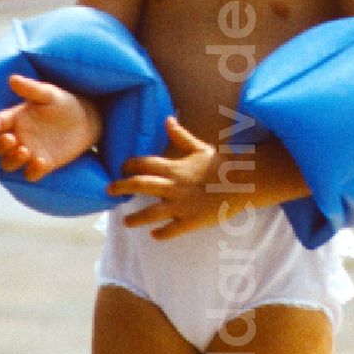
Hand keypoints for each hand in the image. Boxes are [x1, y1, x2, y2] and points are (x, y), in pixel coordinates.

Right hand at [0, 73, 101, 182]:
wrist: (86, 120)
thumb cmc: (63, 103)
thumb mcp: (49, 94)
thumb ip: (31, 89)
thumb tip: (13, 79)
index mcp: (14, 118)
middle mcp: (18, 137)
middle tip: (12, 139)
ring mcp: (29, 152)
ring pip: (8, 164)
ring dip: (12, 160)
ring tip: (25, 150)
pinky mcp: (44, 164)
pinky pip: (30, 175)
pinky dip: (32, 171)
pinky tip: (42, 161)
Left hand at [107, 116, 229, 238]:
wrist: (243, 182)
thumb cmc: (222, 165)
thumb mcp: (200, 148)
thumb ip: (181, 136)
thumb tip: (168, 119)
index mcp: (174, 167)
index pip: (143, 164)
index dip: (129, 165)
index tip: (121, 168)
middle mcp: (173, 186)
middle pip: (139, 185)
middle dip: (121, 187)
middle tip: (109, 190)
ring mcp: (181, 205)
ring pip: (151, 213)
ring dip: (135, 218)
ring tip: (125, 222)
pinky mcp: (191, 221)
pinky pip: (171, 230)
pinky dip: (161, 234)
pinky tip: (154, 234)